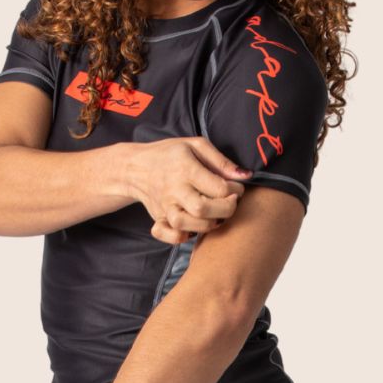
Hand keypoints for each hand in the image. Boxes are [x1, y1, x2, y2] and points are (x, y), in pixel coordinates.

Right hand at [126, 137, 253, 244]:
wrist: (136, 167)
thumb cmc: (170, 154)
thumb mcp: (196, 145)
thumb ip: (221, 160)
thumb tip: (245, 176)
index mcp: (185, 169)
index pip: (218, 187)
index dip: (235, 190)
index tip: (236, 188)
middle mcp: (173, 190)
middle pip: (202, 209)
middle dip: (225, 210)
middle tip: (230, 203)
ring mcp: (164, 206)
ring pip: (185, 225)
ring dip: (206, 225)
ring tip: (215, 216)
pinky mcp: (158, 218)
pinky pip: (168, 235)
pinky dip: (181, 237)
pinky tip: (192, 229)